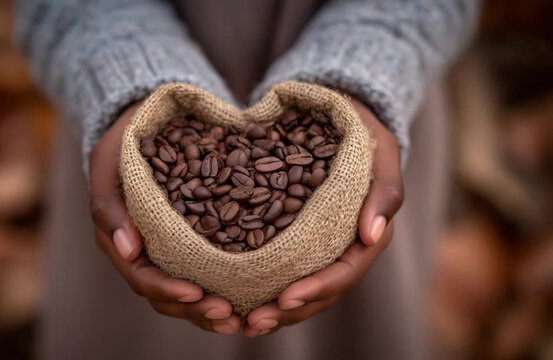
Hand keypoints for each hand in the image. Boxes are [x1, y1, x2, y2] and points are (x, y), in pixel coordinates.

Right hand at [89, 103, 241, 334]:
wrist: (142, 125)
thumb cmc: (124, 143)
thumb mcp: (109, 164)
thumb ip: (111, 206)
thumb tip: (127, 249)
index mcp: (121, 240)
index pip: (142, 276)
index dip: (168, 289)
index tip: (198, 292)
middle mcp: (143, 253)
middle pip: (166, 294)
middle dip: (196, 309)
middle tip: (228, 315)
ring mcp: (166, 249)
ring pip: (185, 291)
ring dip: (209, 309)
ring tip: (240, 318)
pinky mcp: (188, 241)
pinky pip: (202, 272)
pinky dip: (220, 288)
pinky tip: (246, 297)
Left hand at [243, 97, 404, 336]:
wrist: (341, 118)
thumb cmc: (364, 133)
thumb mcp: (380, 153)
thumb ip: (383, 192)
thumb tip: (372, 235)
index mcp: (367, 235)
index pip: (344, 272)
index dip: (317, 289)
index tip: (285, 299)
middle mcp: (345, 248)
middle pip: (321, 292)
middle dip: (288, 311)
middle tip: (253, 323)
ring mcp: (321, 246)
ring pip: (302, 288)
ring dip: (275, 310)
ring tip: (243, 323)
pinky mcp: (299, 238)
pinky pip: (285, 270)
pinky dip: (266, 287)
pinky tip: (239, 298)